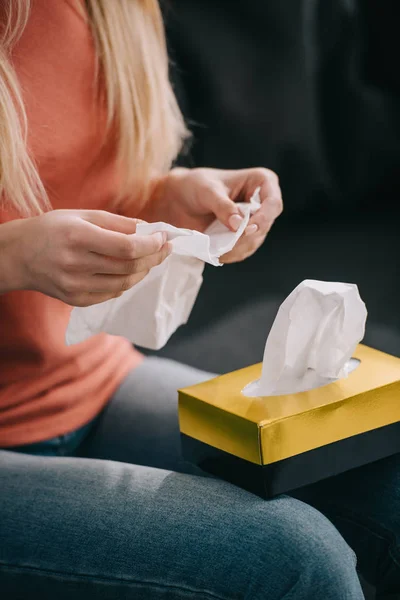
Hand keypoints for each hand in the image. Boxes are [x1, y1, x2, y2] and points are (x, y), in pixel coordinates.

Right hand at [1, 210, 169, 305]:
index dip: (151, 244)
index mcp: (78, 237)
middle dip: (154, 258)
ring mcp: (75, 285)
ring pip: (124, 283)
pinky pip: (111, 293)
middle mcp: (76, 264)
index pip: (127, 247)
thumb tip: (148, 229)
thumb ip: (116, 222)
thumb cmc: (51, 229)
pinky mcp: (75, 300)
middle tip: (165, 248)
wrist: (17, 256)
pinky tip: (130, 272)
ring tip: (150, 259)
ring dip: (143, 272)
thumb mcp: (81, 215)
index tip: (164, 237)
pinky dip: (126, 282)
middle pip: (129, 267)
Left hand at [148, 167, 282, 262]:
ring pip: (256, 240)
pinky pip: (244, 249)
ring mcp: (255, 221)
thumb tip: (238, 225)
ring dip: (238, 247)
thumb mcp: (208, 191)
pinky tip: (219, 252)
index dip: (264, 218)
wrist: (181, 199)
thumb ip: (223, 207)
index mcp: (261, 182)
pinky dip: (232, 253)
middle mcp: (263, 202)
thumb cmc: (196, 186)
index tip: (247, 228)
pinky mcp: (244, 236)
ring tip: (219, 247)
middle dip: (247, 236)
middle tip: (227, 241)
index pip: (273, 203)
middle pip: (266, 225)